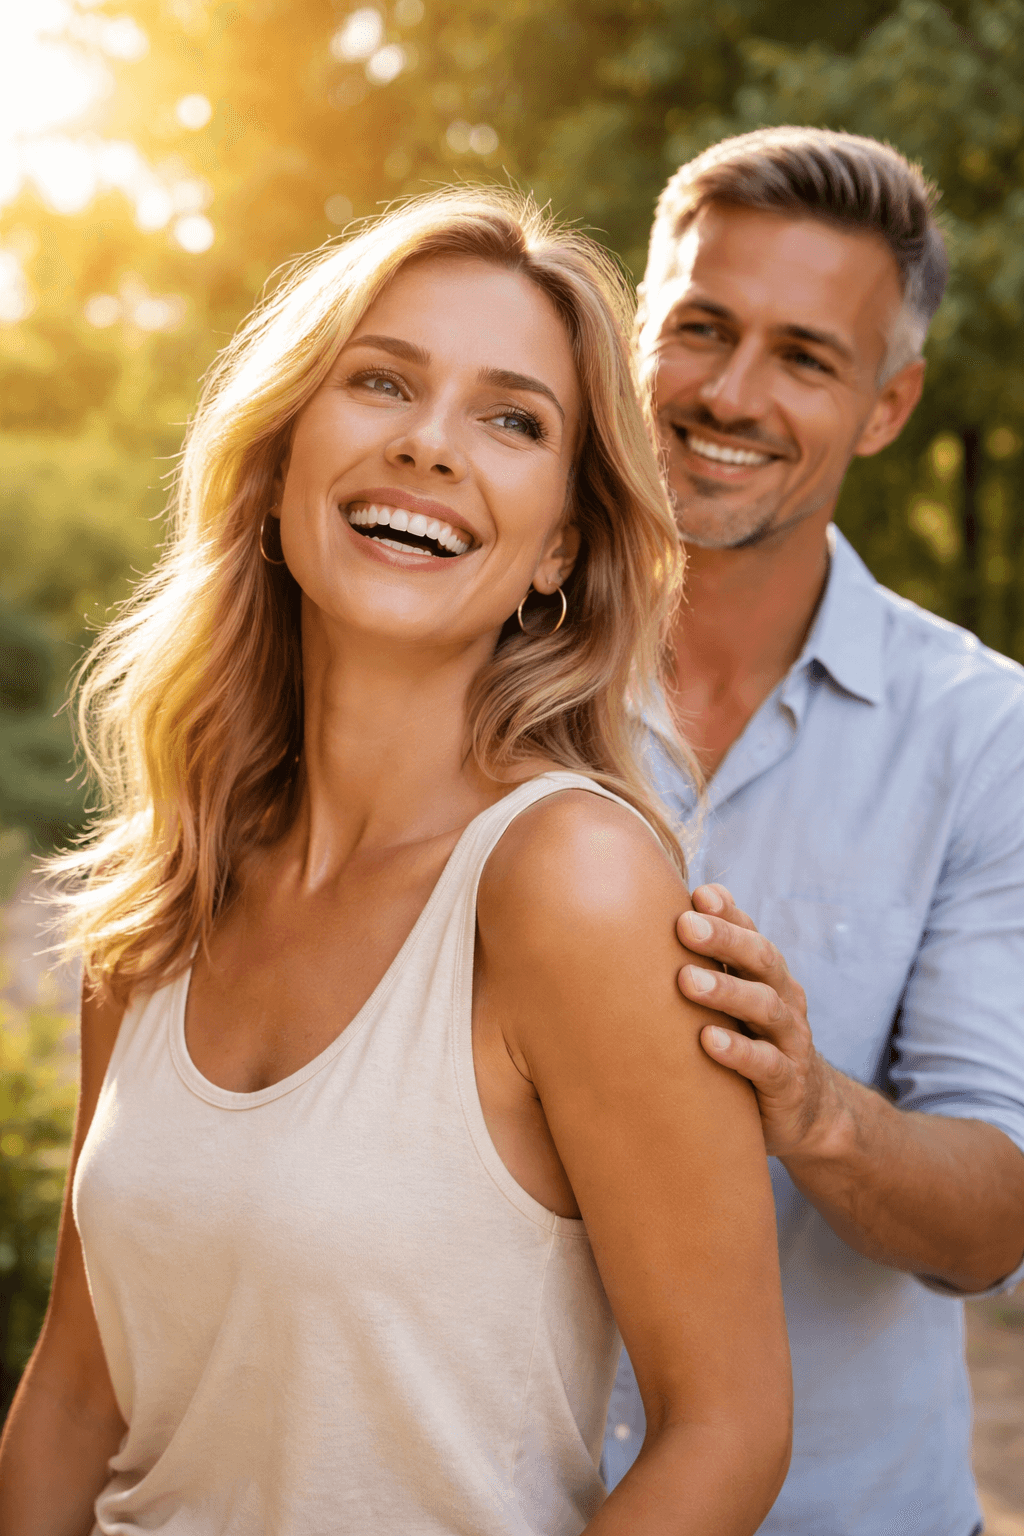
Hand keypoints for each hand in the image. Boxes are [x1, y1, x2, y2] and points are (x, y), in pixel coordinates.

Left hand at [677, 885, 840, 1159]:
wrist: (802, 1109)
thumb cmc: (749, 1041)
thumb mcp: (733, 1001)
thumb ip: (706, 964)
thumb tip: (656, 919)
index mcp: (766, 975)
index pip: (750, 933)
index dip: (728, 913)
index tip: (697, 895)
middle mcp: (783, 999)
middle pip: (761, 960)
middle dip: (725, 939)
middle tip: (685, 925)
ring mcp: (790, 1041)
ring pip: (766, 1007)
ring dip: (726, 991)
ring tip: (686, 980)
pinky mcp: (788, 1084)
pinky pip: (767, 1065)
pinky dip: (740, 1051)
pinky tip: (708, 1041)